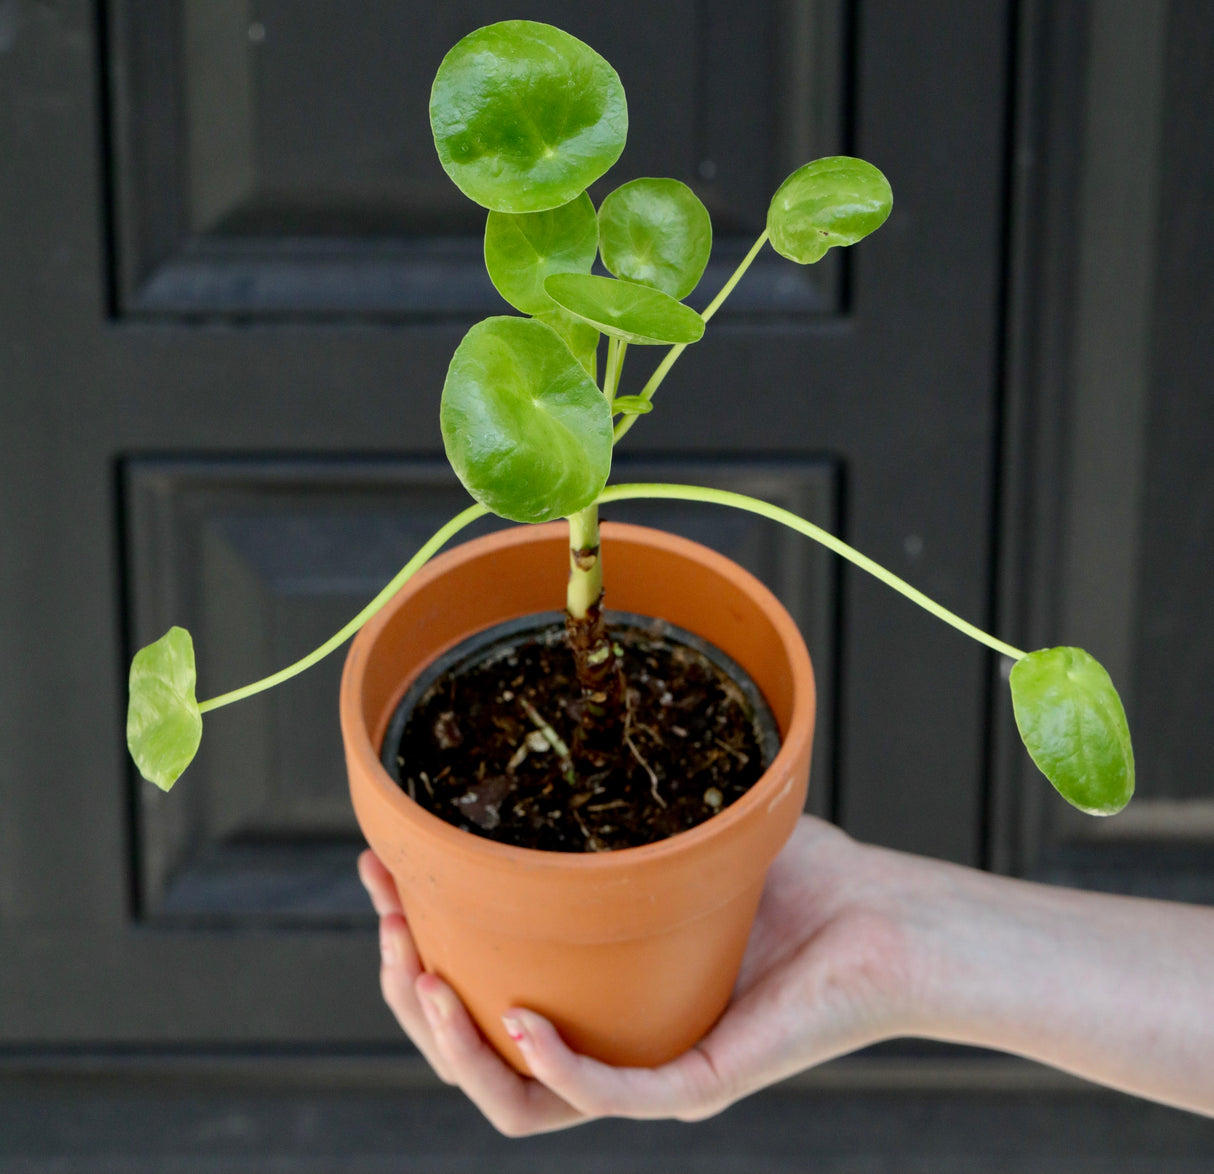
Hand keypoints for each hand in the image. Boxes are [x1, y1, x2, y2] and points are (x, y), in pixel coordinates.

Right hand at [358, 815, 918, 1134]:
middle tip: (388, 921)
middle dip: (411, 991)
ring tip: (420, 975)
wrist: (892, 918)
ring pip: (521, 1098)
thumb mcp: (681, 834)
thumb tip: (544, 729)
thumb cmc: (800, 877)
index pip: (481, 992)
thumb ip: (613, 804)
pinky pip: (610, 1093)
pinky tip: (512, 1015)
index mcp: (598, 993)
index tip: (380, 873)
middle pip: (479, 1053)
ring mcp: (655, 1070)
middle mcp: (615, 1040)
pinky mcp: (704, 1080)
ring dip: (454, 1045)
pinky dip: (551, 1065)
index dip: (416, 946)